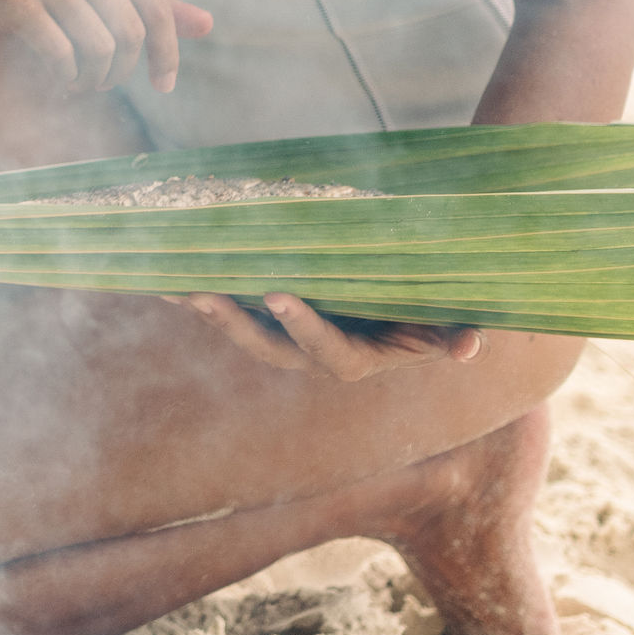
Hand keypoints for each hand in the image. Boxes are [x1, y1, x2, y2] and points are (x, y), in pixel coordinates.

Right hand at [0, 0, 210, 91]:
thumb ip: (147, 2)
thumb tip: (208, 25)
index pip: (158, 10)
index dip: (167, 55)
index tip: (162, 86)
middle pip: (131, 35)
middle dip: (120, 72)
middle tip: (100, 83)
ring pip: (99, 50)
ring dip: (91, 80)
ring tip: (76, 81)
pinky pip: (62, 56)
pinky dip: (65, 78)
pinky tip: (57, 78)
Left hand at [175, 292, 484, 380]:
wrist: (412, 308)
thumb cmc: (431, 312)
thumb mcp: (446, 321)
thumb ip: (455, 333)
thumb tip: (473, 347)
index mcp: (358, 357)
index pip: (327, 350)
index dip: (303, 326)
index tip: (278, 295)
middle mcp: (315, 352)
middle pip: (269, 348)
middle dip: (235, 324)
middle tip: (202, 295)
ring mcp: (288, 336)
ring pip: (242, 329)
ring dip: (206, 310)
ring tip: (169, 285)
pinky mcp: (269, 316)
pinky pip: (230, 307)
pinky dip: (197, 294)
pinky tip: (160, 277)